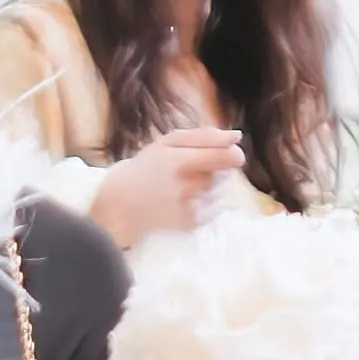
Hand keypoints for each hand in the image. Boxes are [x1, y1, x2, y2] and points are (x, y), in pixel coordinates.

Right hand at [91, 119, 246, 245]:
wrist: (121, 204)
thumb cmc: (145, 167)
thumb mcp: (168, 142)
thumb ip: (204, 136)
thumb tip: (237, 137)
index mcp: (181, 161)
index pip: (227, 156)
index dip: (234, 154)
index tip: (231, 154)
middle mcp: (188, 185)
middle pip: (224, 173)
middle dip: (216, 168)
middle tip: (194, 169)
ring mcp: (190, 206)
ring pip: (221, 190)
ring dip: (212, 185)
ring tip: (187, 185)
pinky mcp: (192, 223)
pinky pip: (216, 208)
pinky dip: (208, 202)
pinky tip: (188, 199)